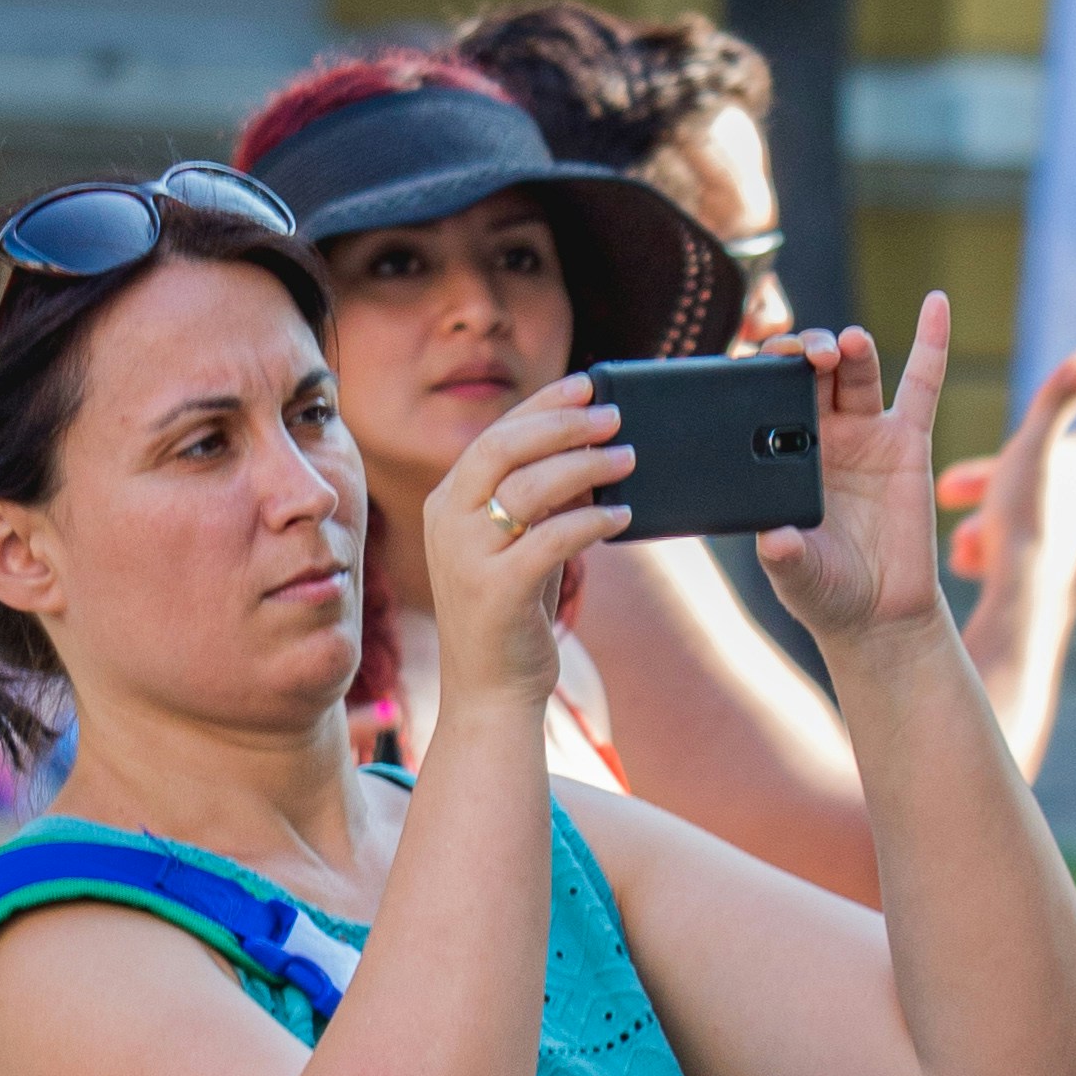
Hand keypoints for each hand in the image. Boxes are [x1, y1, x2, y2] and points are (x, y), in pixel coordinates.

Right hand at [422, 373, 633, 714]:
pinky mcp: (494, 591)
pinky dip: (592, 522)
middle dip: (563, 424)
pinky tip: (622, 517)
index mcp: (448, 502)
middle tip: (614, 417)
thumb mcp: (519, 544)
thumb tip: (591, 450)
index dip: (543, 404)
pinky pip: (551, 539)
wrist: (488, 691)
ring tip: (627, 459)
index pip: (495, 434)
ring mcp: (466, 557)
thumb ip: (540, 499)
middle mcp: (447, 522)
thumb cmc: (511, 612)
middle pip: (503, 448)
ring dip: (586, 466)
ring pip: (528, 488)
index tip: (588, 384)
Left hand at [758, 308, 947, 648]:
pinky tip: (937, 303)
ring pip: (856, 372)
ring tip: (846, 344)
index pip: (766, 397)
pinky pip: (922, 383)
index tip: (756, 362)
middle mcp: (822, 436)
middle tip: (806, 357)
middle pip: (810, 373)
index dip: (761, 372)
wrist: (879, 616)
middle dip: (804, 352)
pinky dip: (932, 341)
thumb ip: (783, 556)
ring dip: (850, 347)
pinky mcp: (909, 441)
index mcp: (782, 455)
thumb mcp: (795, 576)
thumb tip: (776, 539)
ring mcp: (866, 434)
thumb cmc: (826, 592)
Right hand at [936, 343, 1075, 597]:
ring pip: (1017, 514)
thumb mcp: (1032, 450)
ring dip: (984, 519)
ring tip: (960, 536)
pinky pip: (1010, 550)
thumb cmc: (1023, 520)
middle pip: (1038, 474)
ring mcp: (1061, 538)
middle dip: (990, 479)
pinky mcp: (1043, 572)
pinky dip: (985, 550)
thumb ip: (1057, 400)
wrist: (1020, 598)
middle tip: (951, 488)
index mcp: (1075, 468)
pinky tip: (967, 561)